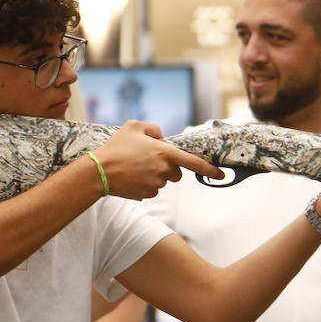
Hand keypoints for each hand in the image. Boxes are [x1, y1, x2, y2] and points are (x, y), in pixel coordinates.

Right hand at [93, 121, 222, 198]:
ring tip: (134, 167)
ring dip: (155, 175)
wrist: (99, 171)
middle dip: (168, 167)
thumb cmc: (116, 147)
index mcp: (165, 153)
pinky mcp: (147, 194)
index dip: (210, 170)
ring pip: (163, 181)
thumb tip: (161, 136)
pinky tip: (131, 177)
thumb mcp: (134, 127)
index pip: (194, 163)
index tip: (221, 175)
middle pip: (176, 173)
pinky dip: (145, 184)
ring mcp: (156, 184)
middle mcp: (164, 170)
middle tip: (148, 159)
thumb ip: (153, 129)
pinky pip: (152, 189)